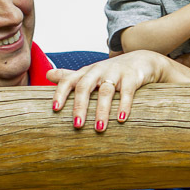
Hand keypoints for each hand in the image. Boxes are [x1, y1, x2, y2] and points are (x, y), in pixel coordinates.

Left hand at [49, 50, 189, 131]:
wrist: (142, 60)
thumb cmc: (111, 71)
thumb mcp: (91, 73)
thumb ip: (70, 76)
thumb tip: (47, 75)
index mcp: (86, 72)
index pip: (69, 80)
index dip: (61, 93)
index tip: (55, 109)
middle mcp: (99, 70)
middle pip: (85, 86)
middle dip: (80, 106)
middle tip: (77, 125)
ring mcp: (116, 73)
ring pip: (106, 91)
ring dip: (102, 111)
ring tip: (99, 129)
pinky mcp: (132, 77)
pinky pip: (127, 92)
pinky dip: (124, 105)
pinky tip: (121, 119)